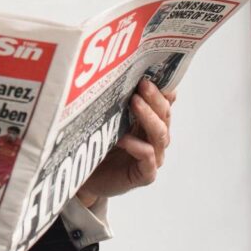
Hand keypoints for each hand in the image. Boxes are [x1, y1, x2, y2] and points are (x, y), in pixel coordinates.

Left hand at [75, 79, 175, 206]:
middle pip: (164, 115)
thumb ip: (116, 102)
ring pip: (160, 135)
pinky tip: (124, 138)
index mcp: (149, 122)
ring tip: (135, 102)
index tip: (153, 73)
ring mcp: (153, 158)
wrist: (86, 178)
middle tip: (143, 83)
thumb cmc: (98, 146)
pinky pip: (148, 159)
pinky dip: (138, 146)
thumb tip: (115, 73)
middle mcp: (155, 139)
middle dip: (154, 98)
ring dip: (148, 117)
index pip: (164, 102)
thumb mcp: (107, 120)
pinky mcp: (145, 175)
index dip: (163, 89)